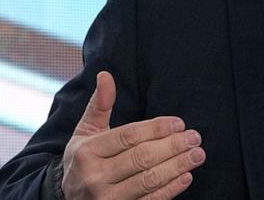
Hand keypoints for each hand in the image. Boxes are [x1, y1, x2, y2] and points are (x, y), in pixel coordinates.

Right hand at [60, 71, 205, 198]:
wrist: (66, 198)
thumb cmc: (83, 159)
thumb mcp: (86, 131)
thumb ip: (100, 105)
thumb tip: (105, 75)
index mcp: (87, 151)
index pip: (129, 136)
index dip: (157, 129)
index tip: (179, 123)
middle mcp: (94, 176)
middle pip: (142, 158)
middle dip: (173, 146)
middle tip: (195, 138)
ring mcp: (106, 198)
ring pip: (148, 180)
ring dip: (177, 166)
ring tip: (197, 155)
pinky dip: (170, 189)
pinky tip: (186, 177)